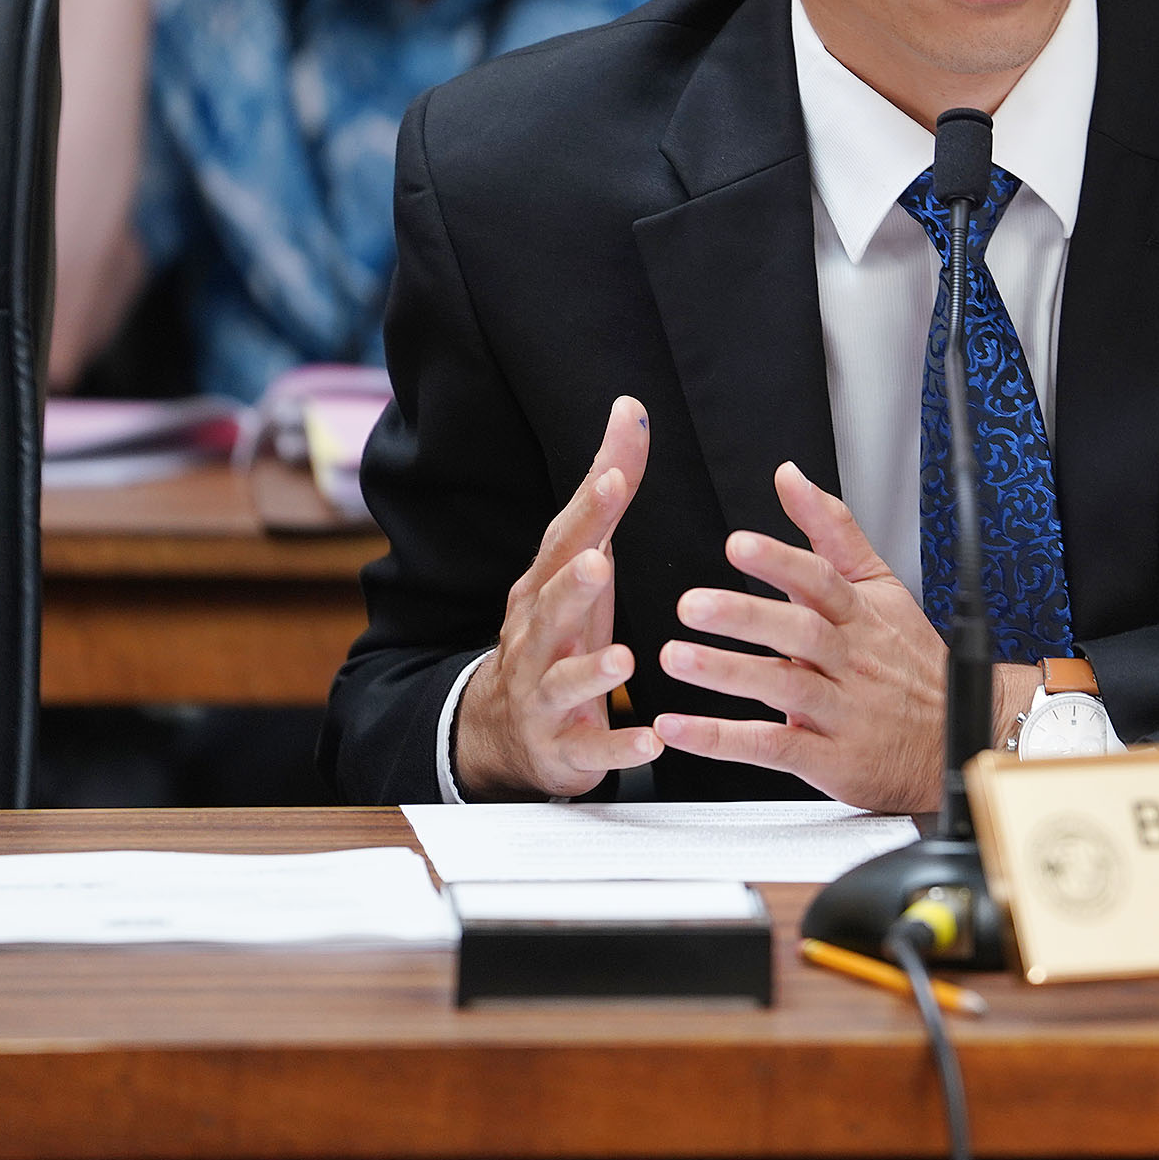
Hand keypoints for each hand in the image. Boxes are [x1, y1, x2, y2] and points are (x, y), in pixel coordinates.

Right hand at [452, 396, 662, 799]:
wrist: (507, 730)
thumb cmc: (561, 631)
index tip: (615, 477)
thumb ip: (608, 489)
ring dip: (592, 670)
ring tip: (624, 659)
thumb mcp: (582, 560)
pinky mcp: (563, 747)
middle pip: (551, 609)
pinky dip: (617, 747)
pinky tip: (650, 741)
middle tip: (599, 563)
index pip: (565, 543)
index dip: (588, 512)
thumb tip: (631, 409)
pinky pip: (592, 750)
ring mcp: (544, 694)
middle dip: (573, 586)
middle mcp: (536, 637)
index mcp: (545, 588)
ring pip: (563, 681)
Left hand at [655, 463, 964, 812]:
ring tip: (678, 657)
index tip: (739, 544)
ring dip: (728, 673)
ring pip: (785, 688)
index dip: (782, 562)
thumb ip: (832, 530)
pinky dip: (724, 740)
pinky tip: (681, 727)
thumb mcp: (881, 587)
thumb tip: (790, 477)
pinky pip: (774, 747)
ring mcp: (841, 711)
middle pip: (801, 632)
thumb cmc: (909, 660)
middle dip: (745, 615)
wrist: (958, 736)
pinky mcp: (830, 759)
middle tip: (691, 604)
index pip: (822, 581)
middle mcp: (850, 660)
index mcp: (860, 616)